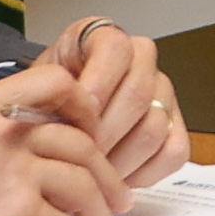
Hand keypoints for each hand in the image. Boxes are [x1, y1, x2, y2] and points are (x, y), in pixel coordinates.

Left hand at [36, 16, 185, 189]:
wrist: (54, 115)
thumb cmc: (46, 100)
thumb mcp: (38, 87)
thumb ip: (51, 95)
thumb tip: (67, 124)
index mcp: (105, 38)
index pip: (116, 51)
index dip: (97, 86)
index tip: (74, 114)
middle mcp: (141, 59)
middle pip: (138, 94)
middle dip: (104, 133)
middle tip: (79, 156)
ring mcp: (163, 92)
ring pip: (154, 128)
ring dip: (120, 158)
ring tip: (91, 173)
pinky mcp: (176, 125)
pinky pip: (173, 152)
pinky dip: (144, 172)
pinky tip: (116, 177)